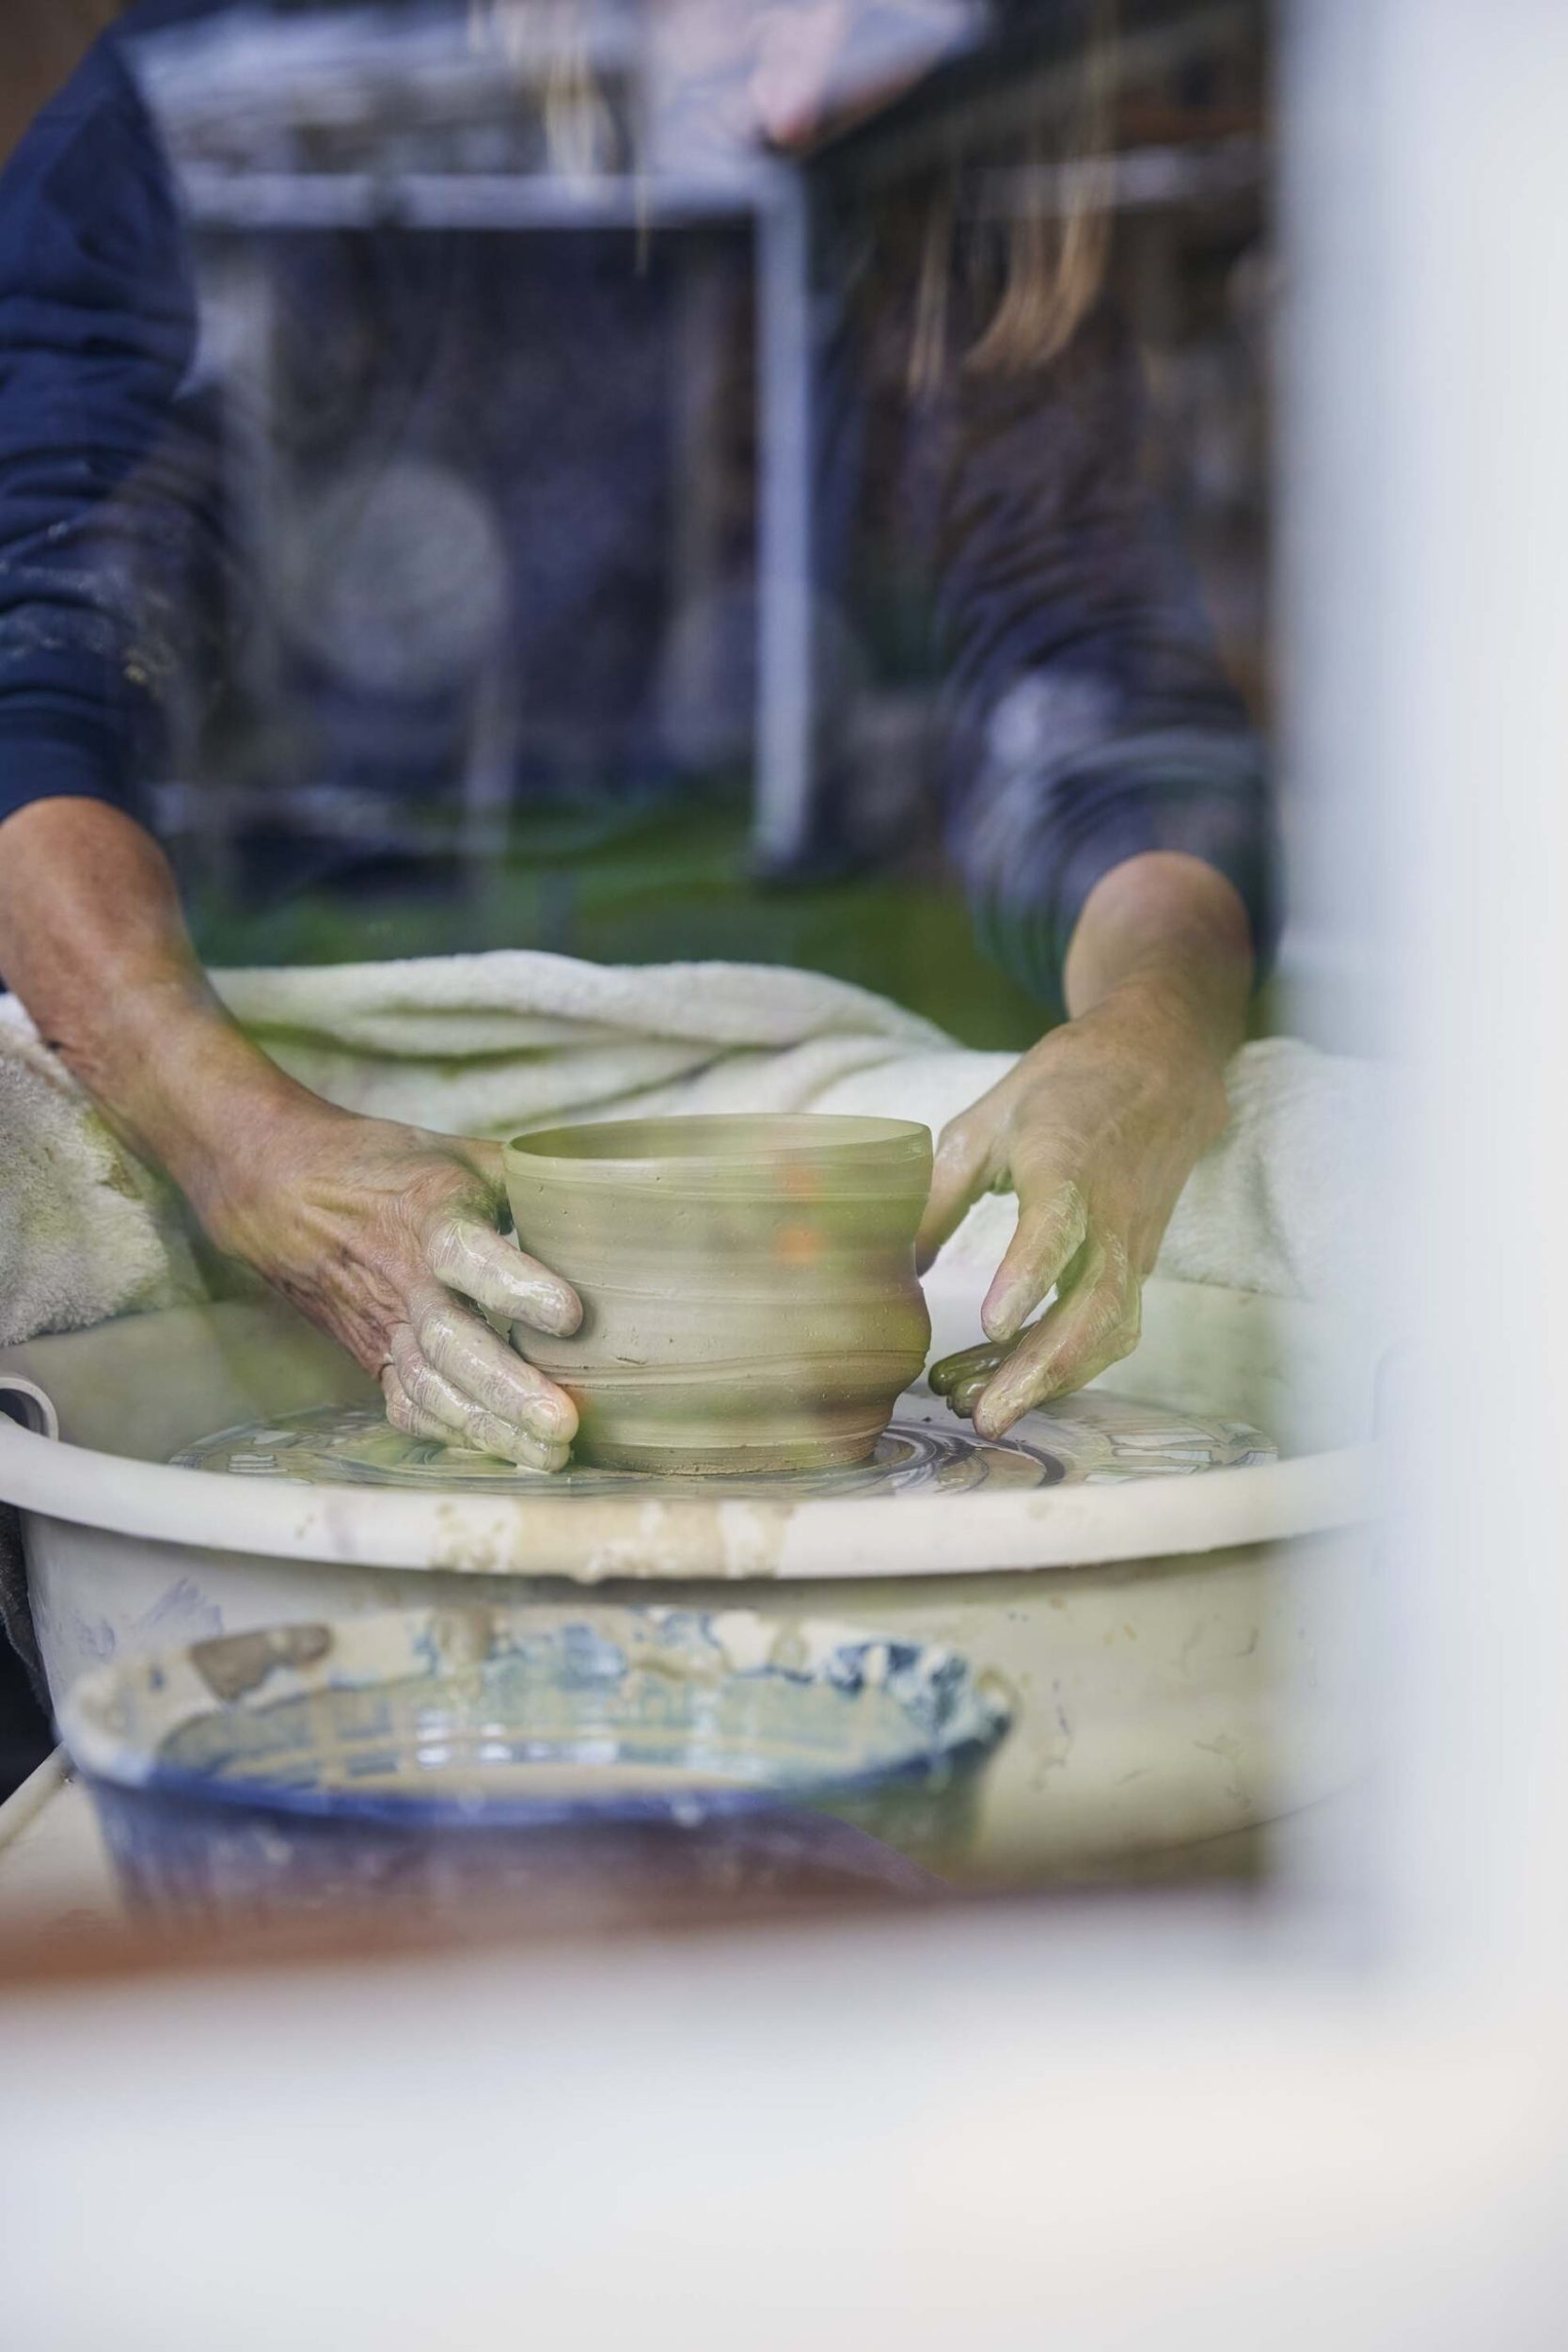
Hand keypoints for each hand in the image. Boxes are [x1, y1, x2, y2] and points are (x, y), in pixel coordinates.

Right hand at [186, 1099, 581, 1469]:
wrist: (280, 1192)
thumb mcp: (459, 1155)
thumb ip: (531, 1182)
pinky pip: (410, 1407)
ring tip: (551, 1454)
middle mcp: (402, 1278)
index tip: (570, 1314)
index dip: (515, 1286)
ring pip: (430, 1387)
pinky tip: (504, 1452)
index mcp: (426, 1214)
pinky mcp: (370, 1358)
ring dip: (490, 1427)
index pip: (468, 1254)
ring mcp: (382, 1326)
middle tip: (565, 1423)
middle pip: (450, 1343)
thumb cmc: (388, 1169)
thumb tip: (612, 1203)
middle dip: (508, 1389)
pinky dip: (456, 1434)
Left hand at [918, 986, 1229, 1437]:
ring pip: (1110, 1328)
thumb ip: (939, 1193)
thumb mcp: (985, 1121)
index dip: (1029, 1274)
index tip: (993, 1324)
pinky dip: (1064, 1366)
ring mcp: (1132, 1244)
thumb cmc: (1062, 1089)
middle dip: (1041, 1367)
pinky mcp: (1138, 1266)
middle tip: (983, 1415)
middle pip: (1094, 1302)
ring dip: (1052, 1380)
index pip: (1056, 1222)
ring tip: (983, 1412)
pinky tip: (1008, 1383)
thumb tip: (895, 1267)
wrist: (1161, 1069)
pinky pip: (1108, 1326)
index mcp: (1067, 1157)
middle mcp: (1110, 1211)